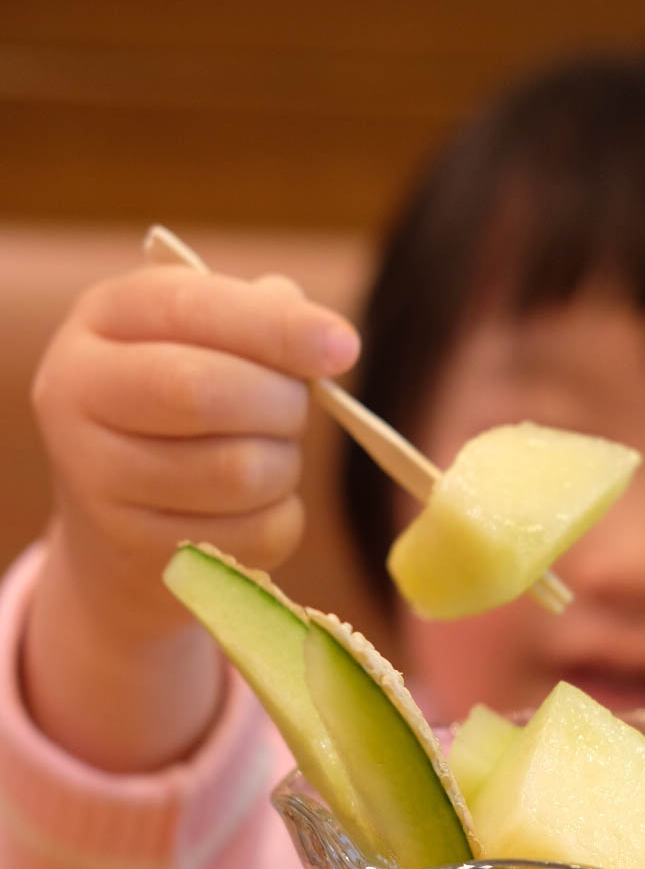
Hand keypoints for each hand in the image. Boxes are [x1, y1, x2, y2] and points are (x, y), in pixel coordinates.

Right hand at [23, 265, 358, 770]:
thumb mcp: (209, 354)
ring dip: (280, 470)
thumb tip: (316, 328)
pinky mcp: (140, 558)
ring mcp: (99, 484)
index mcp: (101, 327)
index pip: (191, 310)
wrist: (123, 541)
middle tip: (296, 408)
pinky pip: (253, 536)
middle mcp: (78, 399)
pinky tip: (238, 518)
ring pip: (242, 470)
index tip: (343, 346)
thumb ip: (259, 326)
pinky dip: (274, 526)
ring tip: (258, 463)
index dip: (275, 328)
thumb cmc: (188, 421)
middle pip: (218, 396)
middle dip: (282, 406)